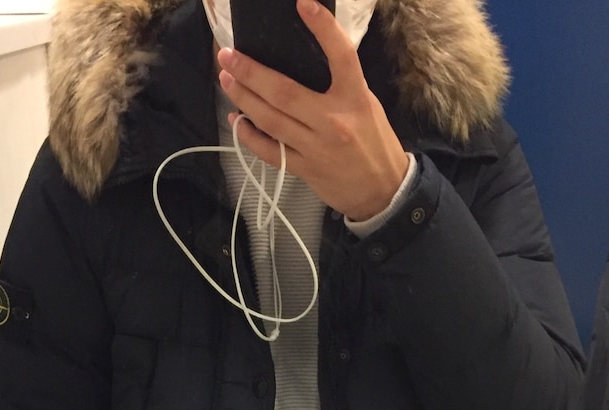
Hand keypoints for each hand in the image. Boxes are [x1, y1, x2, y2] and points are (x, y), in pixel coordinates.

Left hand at [217, 0, 410, 220]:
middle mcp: (333, 121)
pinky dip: (250, 136)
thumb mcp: (367, 105)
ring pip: (271, 119)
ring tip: (226, 80)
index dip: (323, 28)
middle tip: (228, 56)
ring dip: (243, 98)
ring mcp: (315, 147)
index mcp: (355, 98)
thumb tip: (306, 62)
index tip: (303, 4)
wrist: (382, 192)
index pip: (341, 56)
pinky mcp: (304, 169)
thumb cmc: (374, 144)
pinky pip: (270, 151)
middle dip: (251, 72)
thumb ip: (340, 85)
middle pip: (284, 92)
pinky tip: (237, 122)